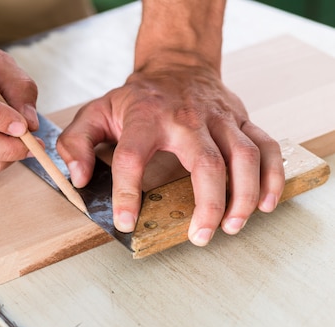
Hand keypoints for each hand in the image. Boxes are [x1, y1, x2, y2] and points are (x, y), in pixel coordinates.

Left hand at [57, 63, 284, 245]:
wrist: (177, 65)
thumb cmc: (137, 98)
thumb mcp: (96, 113)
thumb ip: (77, 143)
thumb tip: (78, 179)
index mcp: (145, 118)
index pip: (133, 157)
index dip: (127, 193)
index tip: (125, 222)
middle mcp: (186, 119)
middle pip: (206, 162)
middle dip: (208, 204)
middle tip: (199, 237)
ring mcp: (220, 119)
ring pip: (244, 156)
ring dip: (244, 195)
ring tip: (232, 227)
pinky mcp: (242, 121)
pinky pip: (268, 147)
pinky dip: (272, 176)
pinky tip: (266, 204)